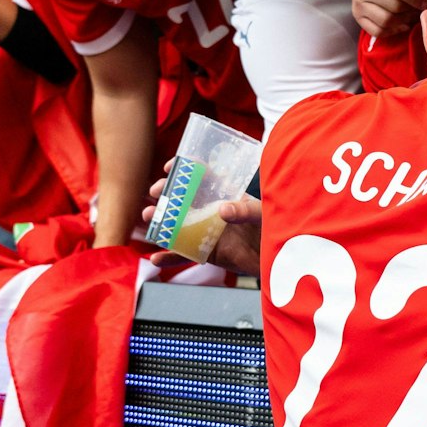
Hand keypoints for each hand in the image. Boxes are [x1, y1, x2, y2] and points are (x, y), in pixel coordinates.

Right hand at [142, 166, 263, 275]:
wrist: (279, 259)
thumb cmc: (275, 228)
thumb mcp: (262, 214)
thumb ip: (246, 210)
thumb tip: (223, 210)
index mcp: (225, 195)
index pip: (202, 177)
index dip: (185, 169)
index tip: (170, 167)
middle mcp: (212, 211)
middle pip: (183, 199)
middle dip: (166, 194)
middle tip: (155, 192)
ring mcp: (208, 231)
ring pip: (178, 225)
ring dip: (160, 221)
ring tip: (147, 218)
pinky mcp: (207, 252)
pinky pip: (185, 254)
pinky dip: (171, 257)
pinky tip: (156, 258)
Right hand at [348, 0, 426, 36]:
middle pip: (395, 6)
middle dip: (413, 9)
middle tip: (423, 8)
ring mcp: (358, 2)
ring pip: (387, 20)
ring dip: (404, 20)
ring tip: (412, 14)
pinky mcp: (357, 14)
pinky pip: (378, 30)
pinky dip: (393, 30)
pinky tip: (402, 24)